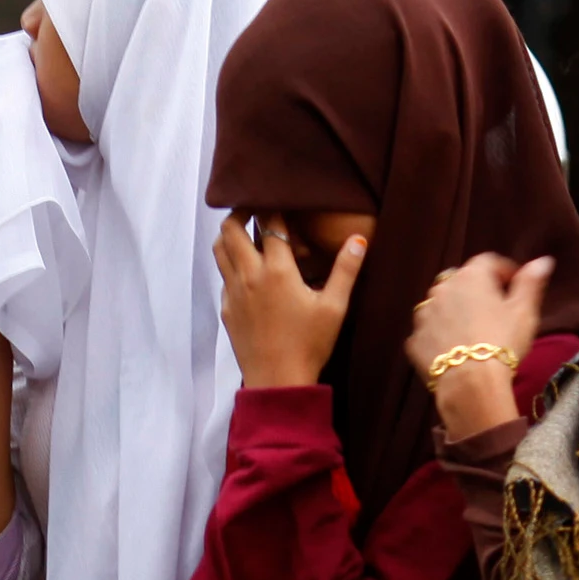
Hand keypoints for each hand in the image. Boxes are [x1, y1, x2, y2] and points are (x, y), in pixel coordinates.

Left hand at [215, 214, 364, 391]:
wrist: (277, 380)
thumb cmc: (309, 344)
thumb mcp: (335, 306)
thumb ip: (346, 269)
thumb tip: (358, 239)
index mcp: (277, 270)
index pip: (269, 224)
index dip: (272, 206)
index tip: (279, 199)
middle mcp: (249, 276)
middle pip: (230, 230)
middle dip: (240, 212)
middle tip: (255, 208)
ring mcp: (234, 293)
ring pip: (219, 251)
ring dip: (229, 235)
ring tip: (246, 231)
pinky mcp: (227, 309)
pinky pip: (223, 277)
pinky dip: (231, 264)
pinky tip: (249, 270)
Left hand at [407, 253, 556, 443]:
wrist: (469, 383)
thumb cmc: (502, 341)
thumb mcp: (524, 310)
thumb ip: (530, 282)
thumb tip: (543, 261)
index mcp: (470, 276)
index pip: (487, 261)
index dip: (503, 271)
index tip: (514, 286)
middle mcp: (441, 289)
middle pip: (461, 281)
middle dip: (477, 290)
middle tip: (494, 310)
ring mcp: (423, 315)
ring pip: (441, 304)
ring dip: (455, 310)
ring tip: (473, 330)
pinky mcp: (413, 340)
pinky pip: (429, 330)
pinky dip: (439, 334)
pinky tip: (454, 348)